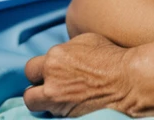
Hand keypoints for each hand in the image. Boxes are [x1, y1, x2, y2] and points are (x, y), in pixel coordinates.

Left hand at [23, 33, 138, 116]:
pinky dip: (56, 108)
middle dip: (36, 88)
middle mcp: (50, 79)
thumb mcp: (85, 40)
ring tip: (54, 97)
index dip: (40, 70)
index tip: (48, 71)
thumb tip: (59, 54)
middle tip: (48, 86)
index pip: (31, 68)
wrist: (125, 80)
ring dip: (41, 101)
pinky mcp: (65, 115)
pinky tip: (66, 103)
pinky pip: (51, 113)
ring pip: (33, 104)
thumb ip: (66, 49)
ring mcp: (57, 100)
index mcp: (54, 57)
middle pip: (28, 90)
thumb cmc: (109, 56)